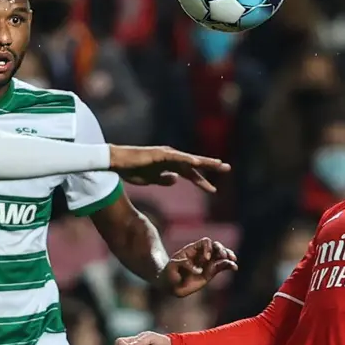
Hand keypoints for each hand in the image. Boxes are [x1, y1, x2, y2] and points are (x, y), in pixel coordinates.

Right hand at [109, 145, 230, 192]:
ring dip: (204, 161)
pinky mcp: (159, 154)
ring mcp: (166, 154)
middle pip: (194, 164)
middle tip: (228, 168)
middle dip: (211, 166)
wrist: (117, 163)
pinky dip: (186, 160)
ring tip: (218, 164)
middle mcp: (171, 158)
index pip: (190, 174)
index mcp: (169, 166)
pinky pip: (176, 157)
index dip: (202, 182)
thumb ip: (163, 179)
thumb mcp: (150, 180)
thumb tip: (176, 179)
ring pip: (189, 159)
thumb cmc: (131, 170)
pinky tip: (196, 163)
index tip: (214, 190)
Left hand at [159, 238, 238, 296]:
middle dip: (221, 249)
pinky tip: (234, 267)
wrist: (170, 284)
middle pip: (216, 246)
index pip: (206, 242)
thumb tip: (197, 269)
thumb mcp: (171, 267)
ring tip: (232, 259)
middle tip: (223, 256)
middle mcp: (202, 254)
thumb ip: (181, 264)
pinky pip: (223, 266)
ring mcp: (207, 263)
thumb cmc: (169, 274)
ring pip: (222, 255)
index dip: (208, 248)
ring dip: (228, 255)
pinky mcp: (211, 272)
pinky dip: (229, 265)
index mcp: (193, 250)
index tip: (206, 259)